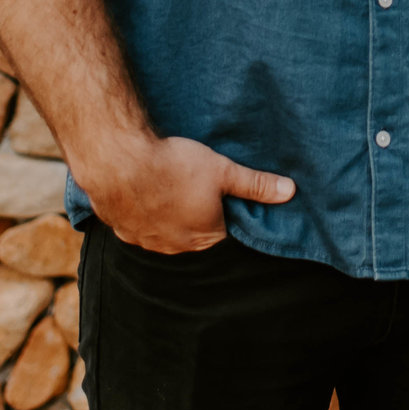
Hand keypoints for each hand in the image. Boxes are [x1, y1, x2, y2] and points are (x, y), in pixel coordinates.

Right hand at [85, 135, 294, 254]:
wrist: (118, 162)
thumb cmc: (174, 166)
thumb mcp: (223, 170)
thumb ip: (256, 185)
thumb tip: (290, 192)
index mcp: (204, 236)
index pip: (223, 230)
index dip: (223, 210)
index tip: (218, 191)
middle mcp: (175, 247)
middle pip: (193, 233)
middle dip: (195, 213)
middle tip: (191, 184)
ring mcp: (145, 242)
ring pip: (164, 232)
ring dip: (167, 215)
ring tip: (166, 185)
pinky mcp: (121, 230)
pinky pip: (137, 226)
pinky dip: (141, 213)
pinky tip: (142, 191)